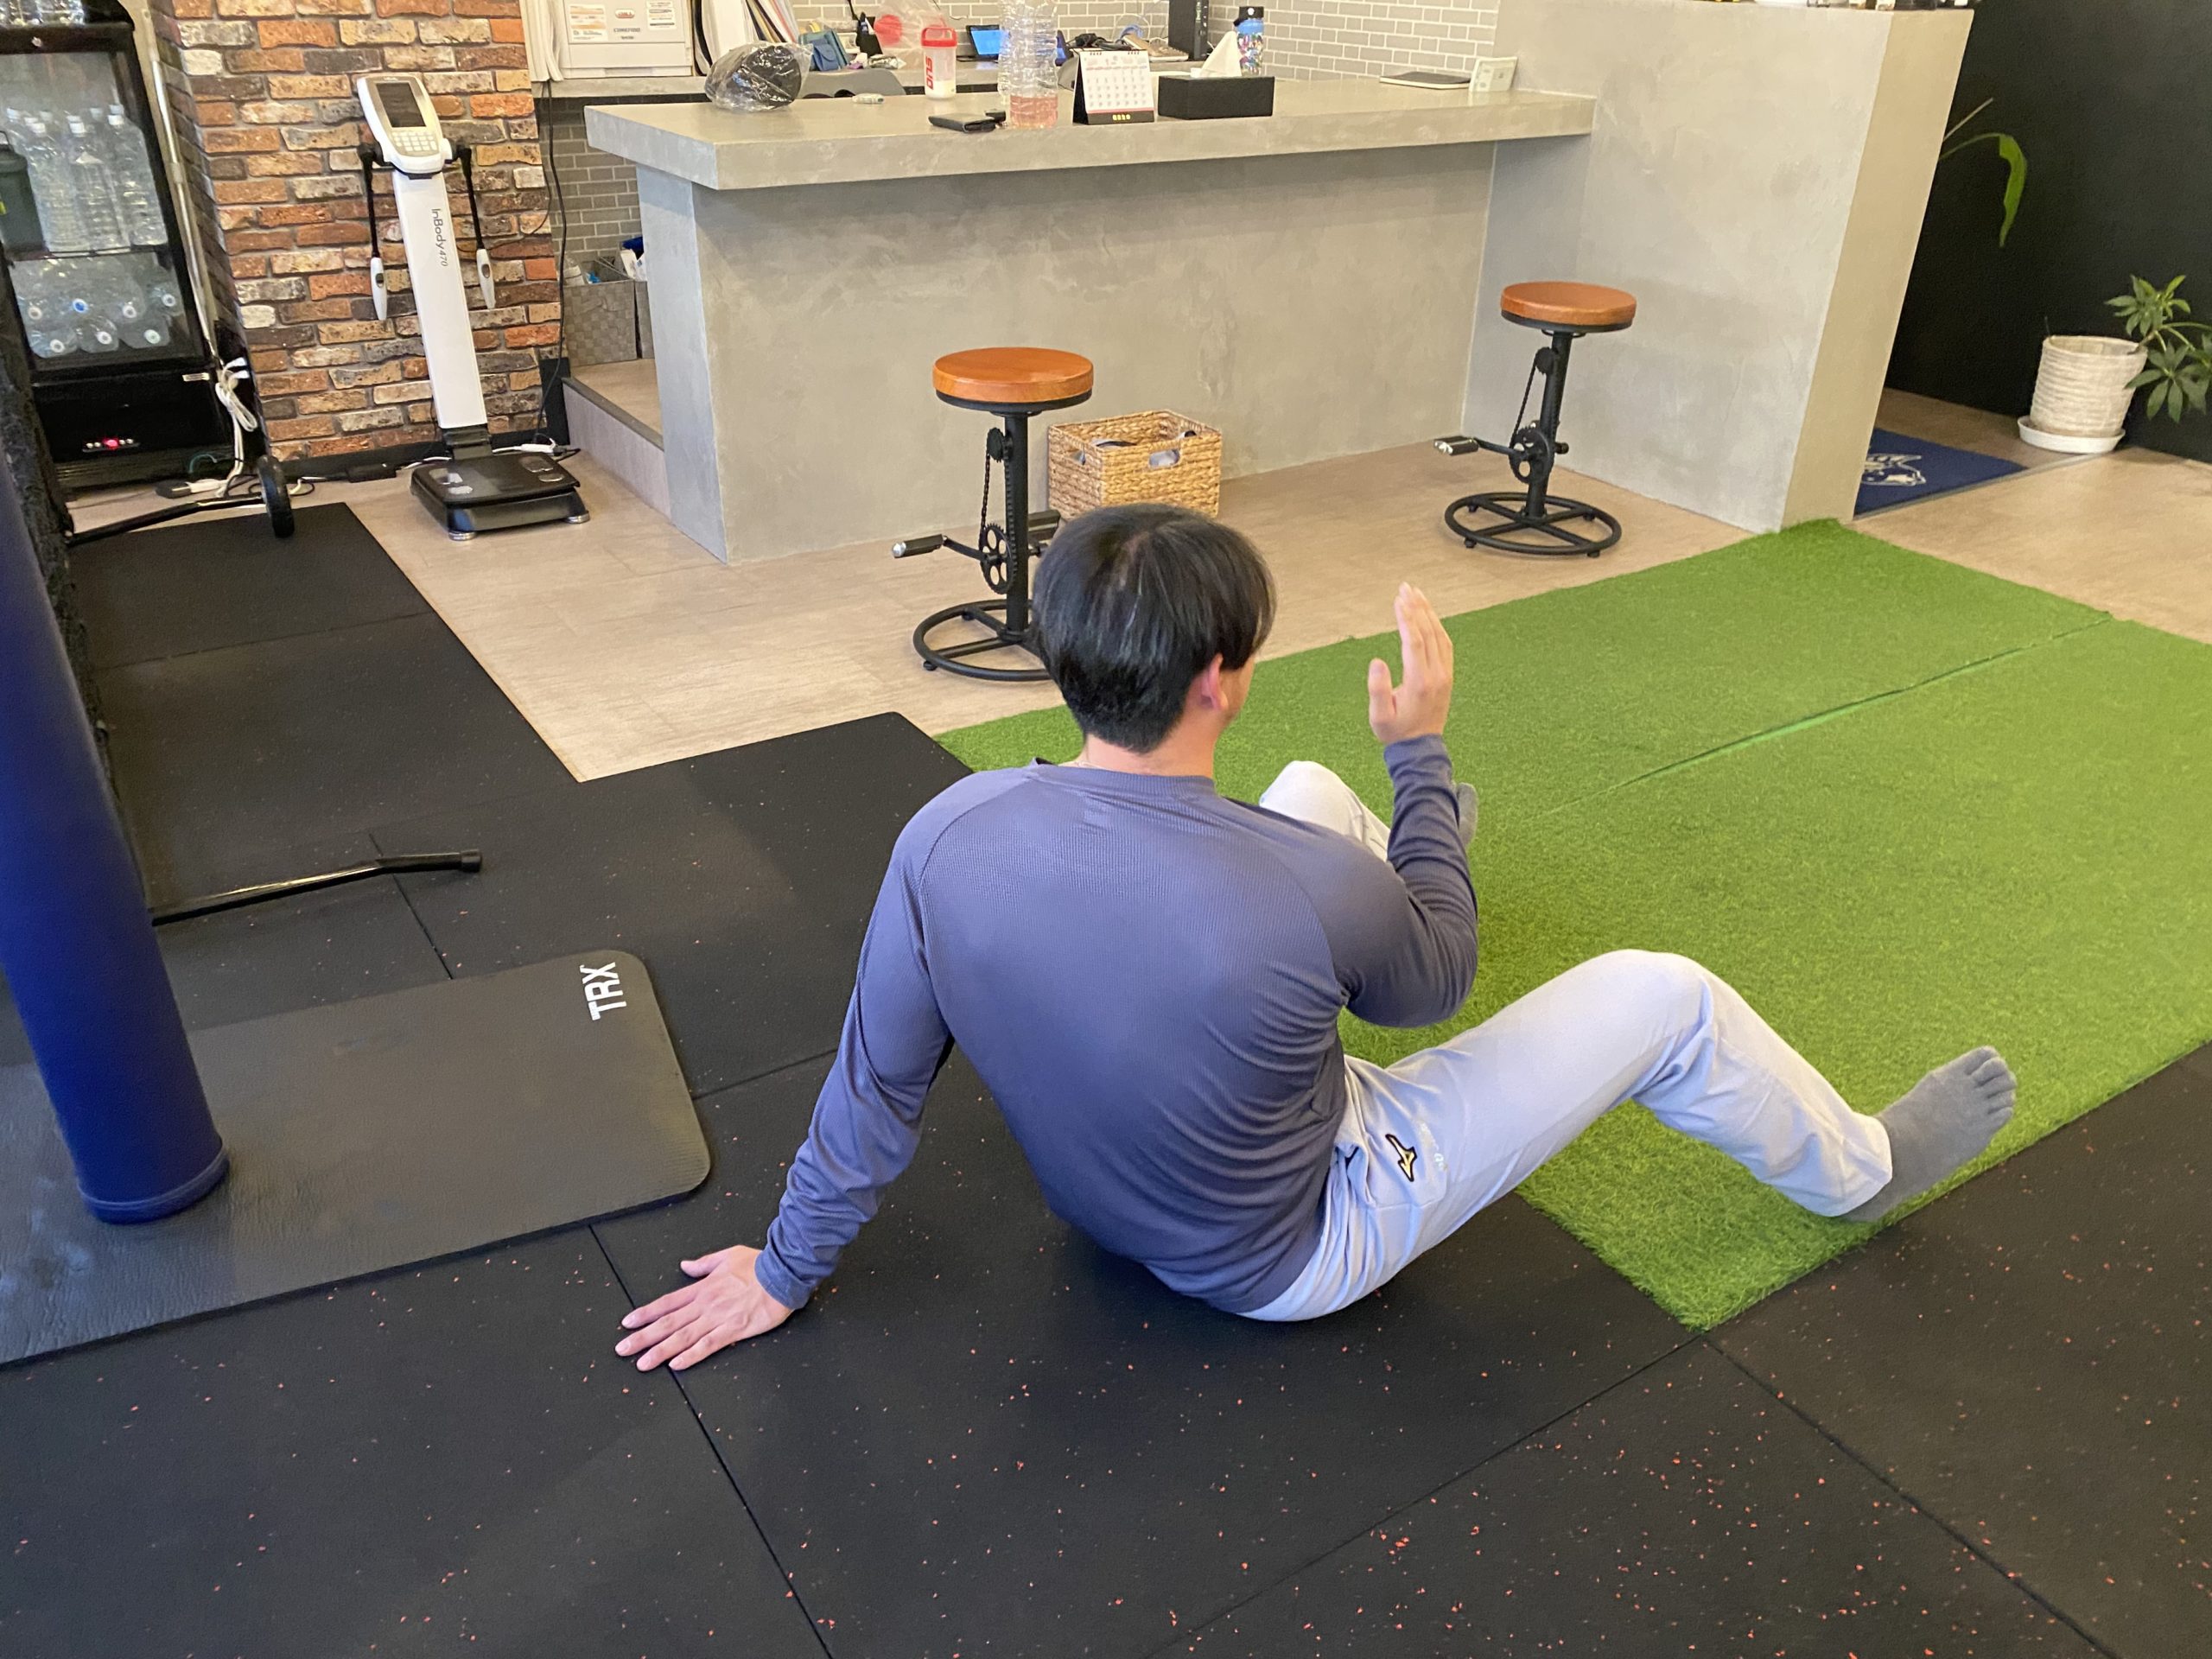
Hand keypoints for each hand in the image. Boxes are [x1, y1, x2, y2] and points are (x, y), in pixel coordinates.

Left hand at [614, 1245, 792, 1370]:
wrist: (782, 1273)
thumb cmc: (759, 1264)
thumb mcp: (727, 1256)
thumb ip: (704, 1264)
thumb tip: (686, 1265)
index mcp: (703, 1288)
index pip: (667, 1303)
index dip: (646, 1314)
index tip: (627, 1323)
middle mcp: (705, 1305)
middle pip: (668, 1323)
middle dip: (643, 1337)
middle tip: (622, 1350)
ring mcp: (718, 1318)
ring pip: (683, 1337)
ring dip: (660, 1351)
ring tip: (641, 1363)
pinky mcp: (734, 1330)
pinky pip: (708, 1345)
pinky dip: (691, 1355)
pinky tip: (676, 1364)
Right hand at [1367, 582, 1453, 744]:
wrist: (1420, 748)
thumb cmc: (1395, 732)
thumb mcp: (1378, 716)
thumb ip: (1377, 689)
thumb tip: (1377, 661)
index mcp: (1419, 682)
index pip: (1414, 641)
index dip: (1406, 618)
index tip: (1398, 599)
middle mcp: (1436, 675)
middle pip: (1429, 632)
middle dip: (1417, 607)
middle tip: (1405, 587)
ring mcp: (1445, 674)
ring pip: (1439, 635)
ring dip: (1428, 613)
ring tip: (1416, 594)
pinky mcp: (1447, 675)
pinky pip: (1444, 644)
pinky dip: (1436, 626)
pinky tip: (1428, 615)